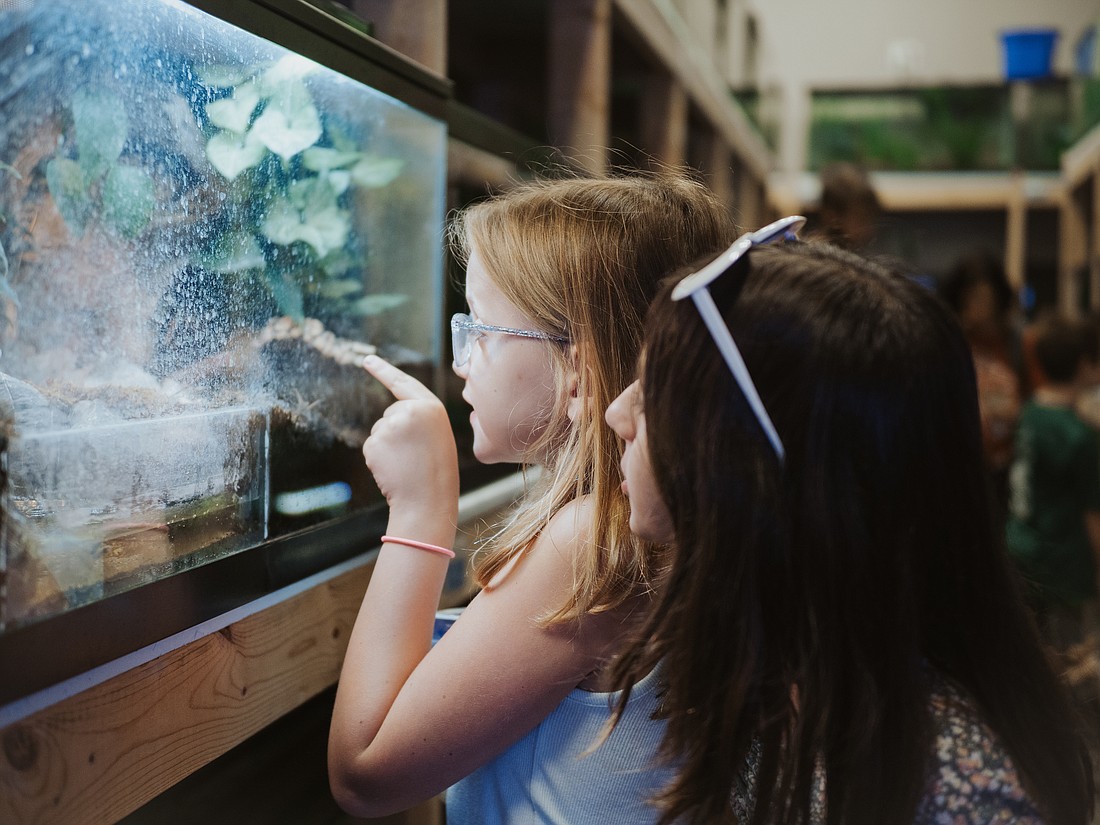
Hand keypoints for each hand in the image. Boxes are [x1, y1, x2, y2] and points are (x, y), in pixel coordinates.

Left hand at [362, 355, 458, 516]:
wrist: (428, 500)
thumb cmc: (436, 470)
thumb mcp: (437, 435)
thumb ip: (418, 418)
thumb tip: (390, 417)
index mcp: (430, 406)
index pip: (402, 383)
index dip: (384, 370)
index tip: (367, 359)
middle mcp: (409, 411)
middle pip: (390, 414)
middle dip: (396, 432)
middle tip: (415, 455)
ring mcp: (389, 426)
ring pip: (380, 431)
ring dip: (388, 447)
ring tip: (407, 463)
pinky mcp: (374, 442)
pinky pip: (371, 446)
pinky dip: (378, 458)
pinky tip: (393, 468)